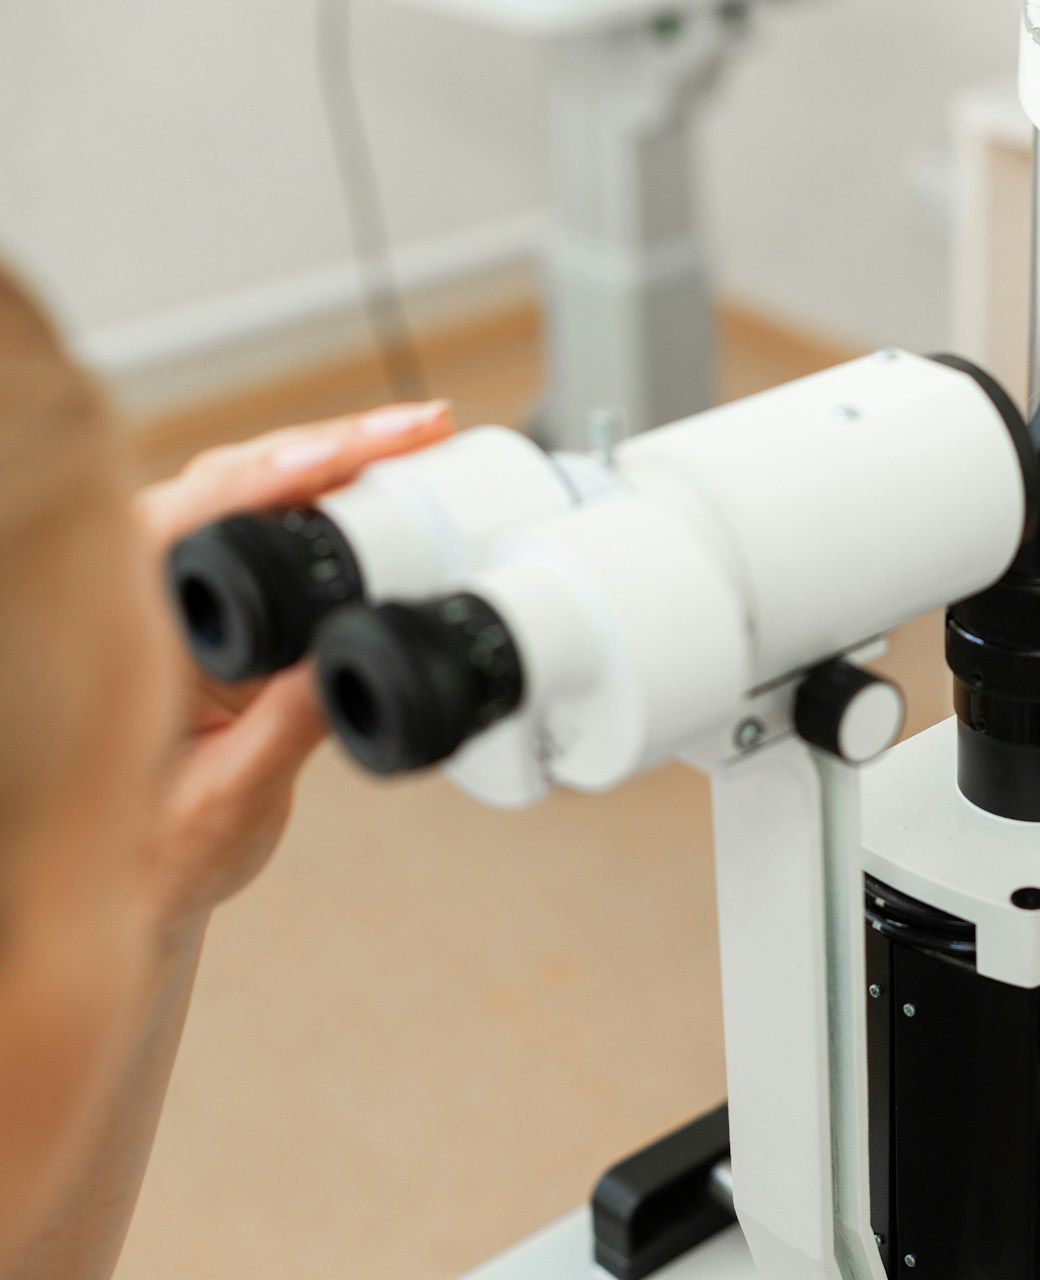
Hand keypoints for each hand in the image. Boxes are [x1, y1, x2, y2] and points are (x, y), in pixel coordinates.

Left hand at [135, 401, 454, 940]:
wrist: (147, 882)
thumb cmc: (155, 852)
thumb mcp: (227, 797)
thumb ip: (286, 729)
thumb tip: (349, 651)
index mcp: (122, 627)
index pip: (196, 514)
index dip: (276, 473)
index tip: (347, 454)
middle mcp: (145, 592)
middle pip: (236, 478)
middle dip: (333, 444)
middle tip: (419, 428)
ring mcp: (185, 591)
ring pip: (257, 489)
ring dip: (337, 457)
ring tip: (417, 439)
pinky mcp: (224, 600)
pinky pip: (275, 524)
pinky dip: (335, 493)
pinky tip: (388, 475)